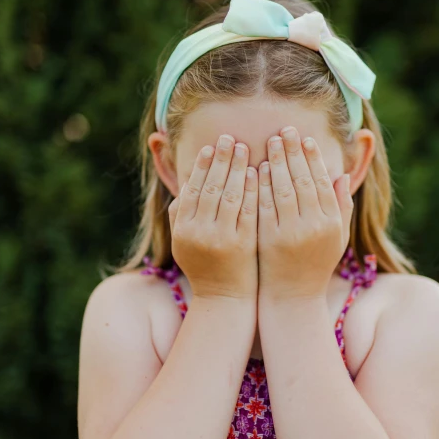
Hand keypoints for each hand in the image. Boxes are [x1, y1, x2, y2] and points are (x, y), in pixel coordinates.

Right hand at [168, 134, 257, 299]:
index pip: (192, 189)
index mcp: (182, 229)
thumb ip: (180, 214)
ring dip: (237, 169)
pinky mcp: (243, 244)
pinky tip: (258, 172)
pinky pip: (248, 210)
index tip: (210, 146)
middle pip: (211, 187)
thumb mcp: (183, 242)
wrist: (224, 299)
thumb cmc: (205, 267)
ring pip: (229, 195)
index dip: (201, 166)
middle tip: (229, 138)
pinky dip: (252, 189)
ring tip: (244, 149)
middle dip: (220, 160)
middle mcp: (199, 232)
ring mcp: (222, 238)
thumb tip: (185, 182)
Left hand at [257, 126, 352, 299]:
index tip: (305, 139)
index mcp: (331, 223)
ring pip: (282, 190)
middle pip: (302, 180)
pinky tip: (254, 169)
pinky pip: (263, 206)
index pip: (322, 182)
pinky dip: (259, 185)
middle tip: (284, 131)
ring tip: (269, 143)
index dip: (313, 159)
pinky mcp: (268, 240)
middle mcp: (313, 227)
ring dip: (275, 163)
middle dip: (292, 153)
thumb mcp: (337, 238)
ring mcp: (289, 233)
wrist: (292, 297)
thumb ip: (341, 207)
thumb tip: (342, 175)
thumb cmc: (315, 265)